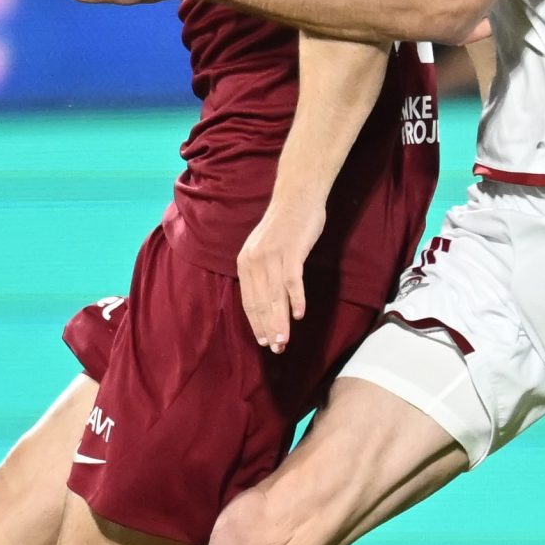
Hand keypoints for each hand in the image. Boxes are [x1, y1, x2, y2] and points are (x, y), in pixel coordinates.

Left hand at [236, 197, 323, 352]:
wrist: (297, 197)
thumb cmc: (284, 226)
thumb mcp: (264, 249)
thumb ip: (262, 272)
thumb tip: (266, 300)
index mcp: (245, 263)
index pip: (249, 300)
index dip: (257, 323)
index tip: (264, 341)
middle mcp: (254, 261)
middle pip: (261, 302)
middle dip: (268, 328)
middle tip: (276, 348)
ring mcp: (272, 256)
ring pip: (275, 296)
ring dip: (280, 321)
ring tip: (285, 341)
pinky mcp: (291, 251)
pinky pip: (292, 281)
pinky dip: (296, 299)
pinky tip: (299, 315)